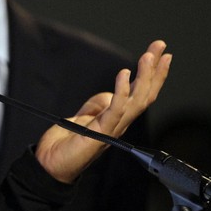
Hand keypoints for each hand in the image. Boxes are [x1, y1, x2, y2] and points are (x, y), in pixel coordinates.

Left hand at [35, 40, 171, 183]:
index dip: (152, 74)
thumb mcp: (83, 117)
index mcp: (117, 118)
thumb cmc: (65, 144)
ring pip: (137, 100)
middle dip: (155, 69)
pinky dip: (121, 91)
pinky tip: (124, 74)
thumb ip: (97, 105)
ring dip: (144, 76)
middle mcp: (119, 123)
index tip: (158, 53)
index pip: (141, 93)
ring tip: (148, 55)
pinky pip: (115, 109)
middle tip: (161, 46)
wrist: (50, 164)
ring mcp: (112, 128)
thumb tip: (111, 93)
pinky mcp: (100, 132)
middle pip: (145, 94)